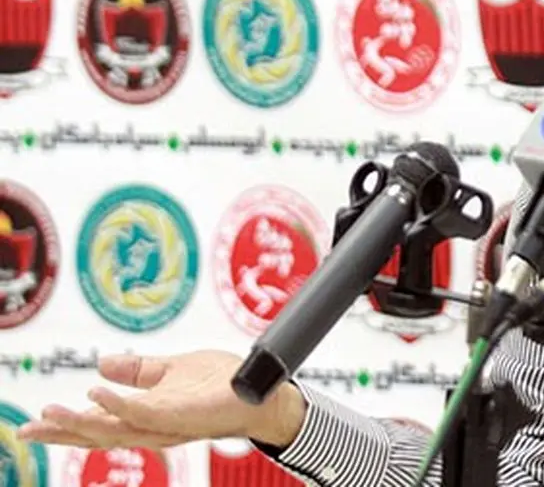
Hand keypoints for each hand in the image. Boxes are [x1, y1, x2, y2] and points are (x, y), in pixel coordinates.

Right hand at [17, 349, 306, 449]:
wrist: (260, 388)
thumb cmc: (220, 383)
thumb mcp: (172, 370)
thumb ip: (139, 372)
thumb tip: (101, 366)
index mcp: (145, 415)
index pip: (98, 424)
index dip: (66, 426)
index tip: (31, 426)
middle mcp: (152, 425)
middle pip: (98, 435)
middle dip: (62, 434)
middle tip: (26, 431)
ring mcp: (167, 423)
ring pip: (114, 429)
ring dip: (80, 423)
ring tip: (49, 416)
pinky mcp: (184, 415)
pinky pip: (145, 412)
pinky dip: (119, 404)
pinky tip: (96, 394)